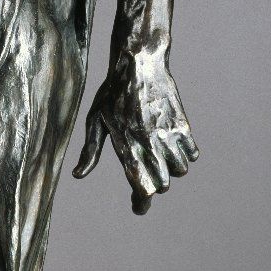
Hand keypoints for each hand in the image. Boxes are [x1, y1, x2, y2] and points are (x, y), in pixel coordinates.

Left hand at [73, 51, 197, 213]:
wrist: (138, 63)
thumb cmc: (112, 93)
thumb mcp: (95, 121)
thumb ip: (90, 151)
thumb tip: (78, 175)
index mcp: (127, 146)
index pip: (141, 188)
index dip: (141, 203)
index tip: (139, 207)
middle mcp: (150, 144)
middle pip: (161, 185)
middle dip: (153, 185)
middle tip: (145, 175)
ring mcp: (168, 135)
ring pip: (179, 172)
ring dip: (171, 170)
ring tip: (159, 158)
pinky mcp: (182, 125)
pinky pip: (192, 154)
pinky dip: (185, 156)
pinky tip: (172, 147)